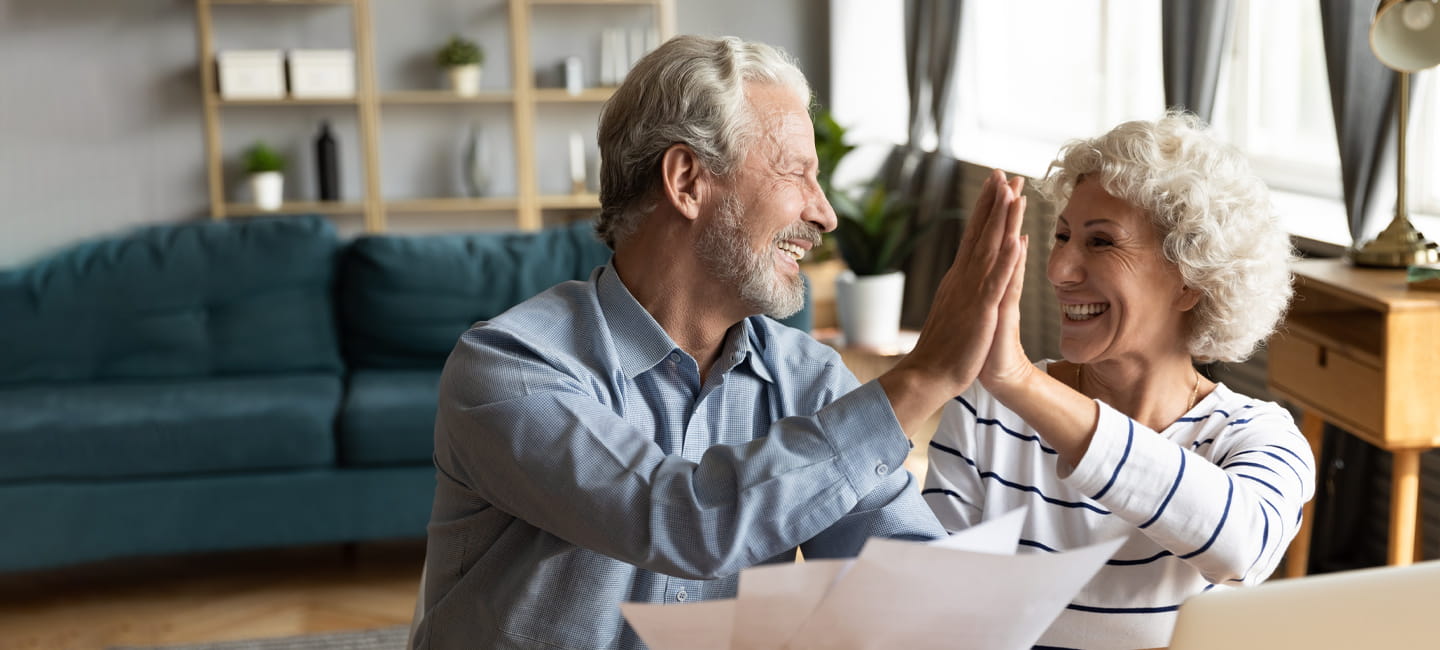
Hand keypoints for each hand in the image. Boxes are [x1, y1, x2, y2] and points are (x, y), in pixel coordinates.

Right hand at [879, 168, 1026, 432]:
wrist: (929, 374)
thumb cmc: (944, 348)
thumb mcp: (956, 311)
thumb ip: (961, 289)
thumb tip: (966, 273)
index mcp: (959, 278)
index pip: (974, 235)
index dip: (986, 208)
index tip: (996, 184)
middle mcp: (963, 278)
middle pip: (981, 233)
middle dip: (994, 202)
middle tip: (1004, 173)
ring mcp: (971, 292)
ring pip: (989, 249)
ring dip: (1001, 220)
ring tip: (1013, 193)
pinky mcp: (981, 310)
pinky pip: (996, 281)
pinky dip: (1005, 259)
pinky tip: (1014, 240)